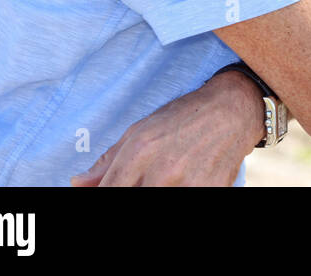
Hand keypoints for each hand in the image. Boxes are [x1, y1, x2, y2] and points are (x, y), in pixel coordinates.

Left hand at [70, 69, 261, 185]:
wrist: (233, 110)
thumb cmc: (184, 117)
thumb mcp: (141, 130)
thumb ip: (108, 160)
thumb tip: (78, 183)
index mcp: (139, 151)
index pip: (108, 190)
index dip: (102, 194)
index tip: (105, 193)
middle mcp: (161, 170)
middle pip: (131, 198)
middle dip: (133, 191)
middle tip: (143, 181)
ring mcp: (186, 184)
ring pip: (156, 201)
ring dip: (156, 190)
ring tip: (166, 180)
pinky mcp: (209, 191)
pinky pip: (184, 201)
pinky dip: (179, 193)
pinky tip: (182, 182)